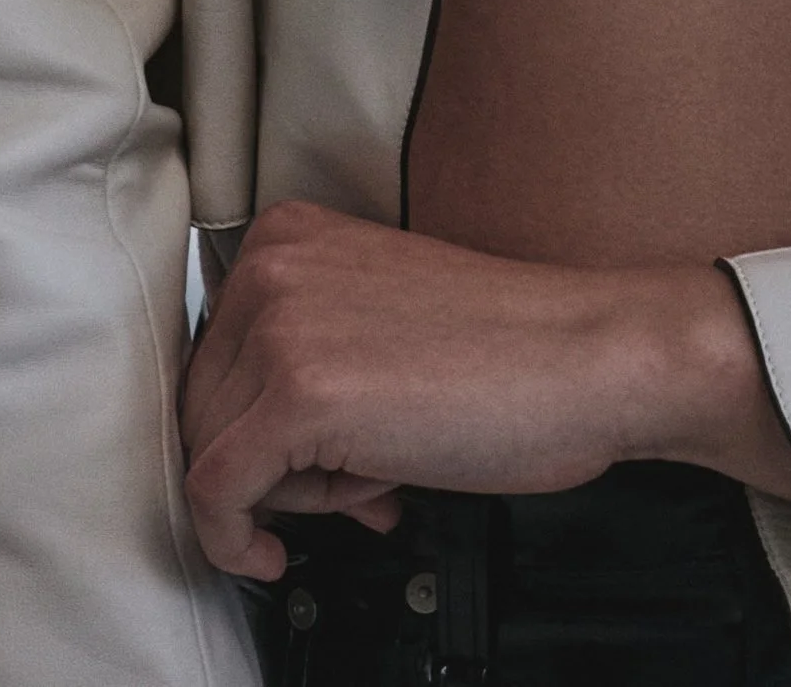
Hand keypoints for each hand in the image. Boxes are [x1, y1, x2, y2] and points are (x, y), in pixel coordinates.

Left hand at [179, 202, 790, 579]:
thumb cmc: (510, 348)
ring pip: (208, 451)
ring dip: (279, 496)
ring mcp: (282, 326)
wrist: (589, 358)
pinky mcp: (299, 398)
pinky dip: (232, 541)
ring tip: (365, 487)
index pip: (211, 356)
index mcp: (291, 234)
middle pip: (202, 405)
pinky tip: (273, 556)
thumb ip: (309, 351)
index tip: (291, 464)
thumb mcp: (381, 315)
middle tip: (347, 485)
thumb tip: (253, 442)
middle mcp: (274, 265)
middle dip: (268, 464)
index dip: (253, 423)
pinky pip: (214, 495)